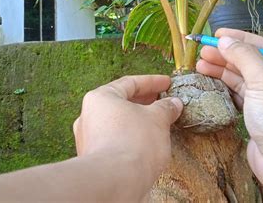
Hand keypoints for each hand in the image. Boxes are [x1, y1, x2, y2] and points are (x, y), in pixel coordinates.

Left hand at [73, 75, 182, 192]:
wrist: (116, 180)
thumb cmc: (134, 142)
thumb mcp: (158, 118)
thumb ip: (166, 107)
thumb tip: (173, 103)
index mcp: (100, 97)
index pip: (129, 83)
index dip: (152, 82)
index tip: (167, 83)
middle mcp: (89, 115)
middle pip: (121, 102)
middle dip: (145, 102)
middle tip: (164, 102)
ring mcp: (89, 138)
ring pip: (118, 123)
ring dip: (139, 121)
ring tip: (159, 123)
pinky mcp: (94, 158)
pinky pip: (116, 140)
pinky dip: (132, 137)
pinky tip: (148, 143)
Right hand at [196, 29, 262, 196]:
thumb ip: (244, 56)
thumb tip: (225, 40)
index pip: (262, 46)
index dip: (238, 38)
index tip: (217, 33)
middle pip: (250, 62)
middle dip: (226, 55)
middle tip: (202, 51)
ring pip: (242, 79)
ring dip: (222, 71)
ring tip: (200, 64)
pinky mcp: (258, 117)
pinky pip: (240, 96)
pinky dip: (225, 88)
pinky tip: (211, 82)